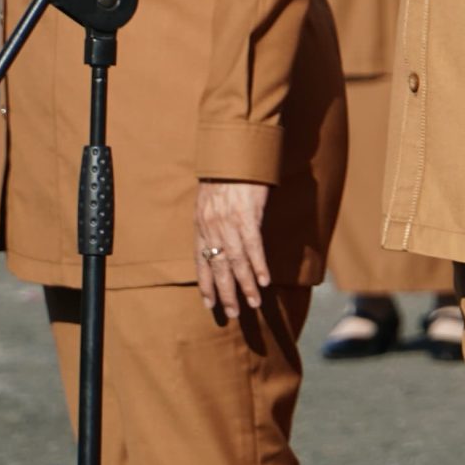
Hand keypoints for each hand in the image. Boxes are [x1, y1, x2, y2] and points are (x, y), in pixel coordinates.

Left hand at [195, 179, 271, 319]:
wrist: (234, 151)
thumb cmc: (224, 174)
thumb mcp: (209, 199)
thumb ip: (212, 221)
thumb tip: (219, 240)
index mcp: (201, 225)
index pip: (201, 262)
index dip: (205, 284)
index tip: (210, 305)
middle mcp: (212, 228)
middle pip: (218, 268)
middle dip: (226, 293)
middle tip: (234, 314)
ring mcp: (229, 223)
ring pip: (236, 262)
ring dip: (245, 286)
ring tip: (253, 304)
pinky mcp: (247, 215)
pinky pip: (253, 247)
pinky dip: (258, 266)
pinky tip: (264, 280)